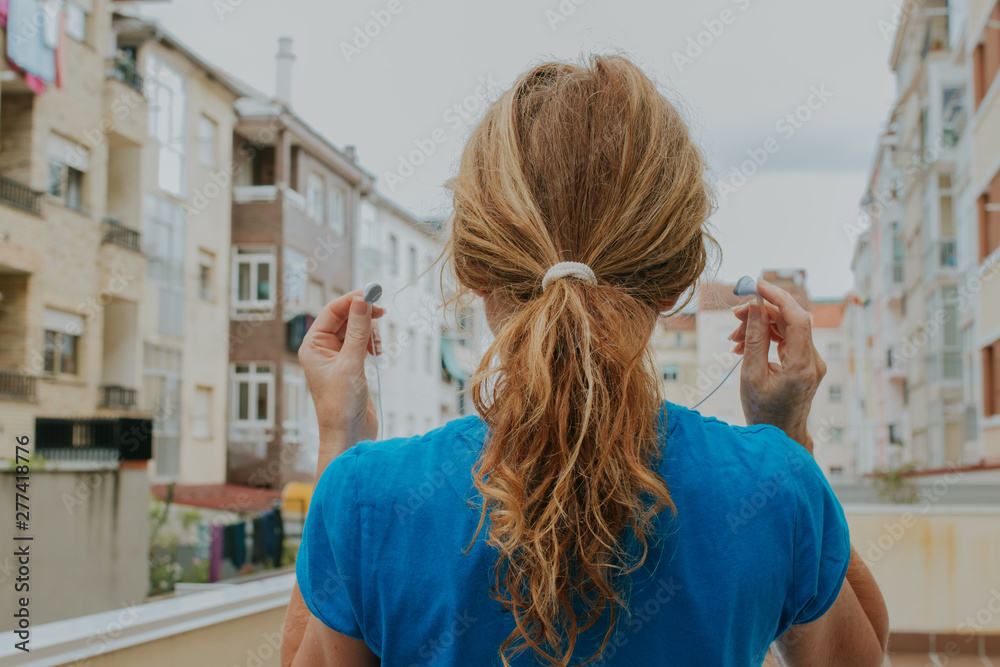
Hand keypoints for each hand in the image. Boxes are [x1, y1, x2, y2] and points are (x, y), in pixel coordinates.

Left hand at [298, 291, 385, 471]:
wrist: (348, 435)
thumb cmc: (341, 405)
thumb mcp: (351, 364)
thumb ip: (357, 331)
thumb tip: (362, 301)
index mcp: (313, 346)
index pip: (332, 311)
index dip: (352, 299)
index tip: (373, 293)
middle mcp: (322, 349)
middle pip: (344, 317)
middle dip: (363, 314)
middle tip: (382, 312)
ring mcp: (336, 357)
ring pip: (354, 329)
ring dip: (369, 331)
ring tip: (377, 346)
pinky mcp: (350, 366)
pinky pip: (360, 342)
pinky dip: (371, 342)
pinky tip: (377, 353)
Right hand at [728, 279, 825, 451]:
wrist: (779, 436)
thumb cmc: (762, 411)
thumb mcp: (751, 374)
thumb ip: (754, 337)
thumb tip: (753, 305)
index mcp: (801, 366)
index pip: (796, 317)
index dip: (777, 297)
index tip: (755, 285)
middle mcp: (813, 361)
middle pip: (790, 320)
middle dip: (761, 313)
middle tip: (732, 317)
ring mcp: (813, 362)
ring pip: (787, 328)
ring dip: (760, 326)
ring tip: (734, 340)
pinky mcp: (807, 364)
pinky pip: (787, 339)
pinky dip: (767, 337)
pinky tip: (745, 346)